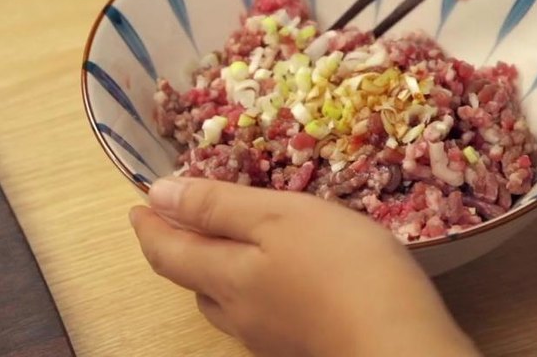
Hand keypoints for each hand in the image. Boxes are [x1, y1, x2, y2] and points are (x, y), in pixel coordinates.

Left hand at [129, 177, 478, 356]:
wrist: (400, 344)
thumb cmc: (341, 267)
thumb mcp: (278, 216)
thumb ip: (217, 205)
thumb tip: (157, 194)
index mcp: (226, 276)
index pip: (166, 253)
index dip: (147, 227)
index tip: (136, 205)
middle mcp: (238, 314)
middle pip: (193, 281)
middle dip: (180, 250)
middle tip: (180, 220)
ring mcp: (270, 338)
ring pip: (225, 305)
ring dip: (214, 273)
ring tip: (224, 246)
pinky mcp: (301, 347)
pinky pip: (260, 316)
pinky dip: (252, 290)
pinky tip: (278, 281)